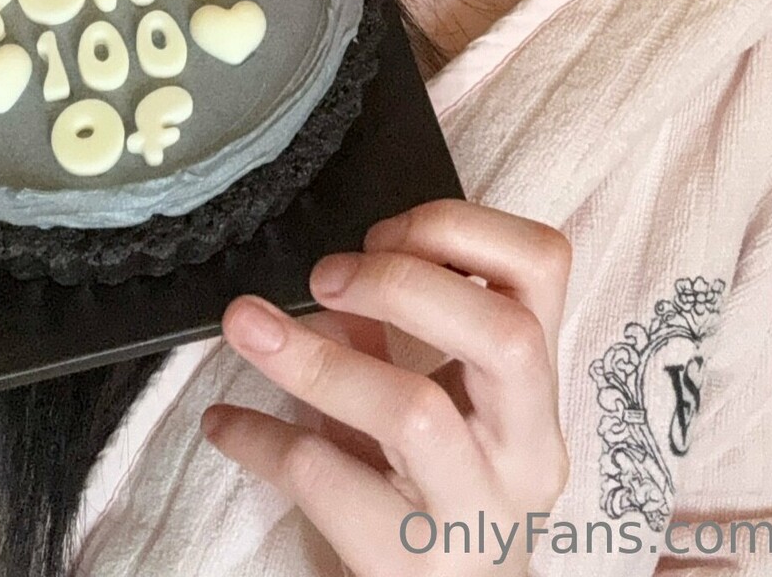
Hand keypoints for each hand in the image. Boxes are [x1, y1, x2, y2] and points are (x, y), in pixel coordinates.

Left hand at [202, 199, 572, 575]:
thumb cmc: (433, 504)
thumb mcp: (434, 415)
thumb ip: (393, 342)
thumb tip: (331, 285)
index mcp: (535, 392)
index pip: (545, 268)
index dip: (462, 229)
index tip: (383, 234)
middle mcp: (527, 451)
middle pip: (505, 335)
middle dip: (405, 282)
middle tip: (323, 275)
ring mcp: (476, 516)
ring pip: (416, 413)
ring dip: (318, 356)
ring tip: (247, 325)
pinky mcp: (412, 570)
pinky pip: (331, 484)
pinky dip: (264, 439)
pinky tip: (226, 423)